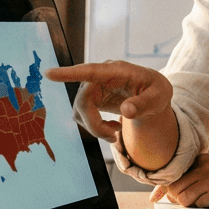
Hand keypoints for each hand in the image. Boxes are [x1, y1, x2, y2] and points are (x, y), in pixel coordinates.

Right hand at [46, 61, 171, 142]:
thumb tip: (126, 111)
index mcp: (118, 70)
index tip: (48, 73)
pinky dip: (96, 127)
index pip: (90, 71)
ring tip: (117, 132)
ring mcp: (94, 87)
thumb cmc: (157, 91)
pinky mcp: (91, 98)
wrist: (153, 94)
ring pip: (80, 111)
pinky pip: (83, 116)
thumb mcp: (160, 96)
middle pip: (84, 101)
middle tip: (114, 138)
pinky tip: (113, 128)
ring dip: (95, 127)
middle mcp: (101, 76)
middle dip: (94, 124)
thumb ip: (145, 104)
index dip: (69, 73)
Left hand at [159, 154, 208, 207]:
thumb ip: (199, 177)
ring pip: (181, 196)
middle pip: (174, 186)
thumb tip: (174, 193)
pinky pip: (195, 204)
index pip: (173, 172)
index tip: (154, 198)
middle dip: (176, 198)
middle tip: (189, 202)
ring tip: (203, 203)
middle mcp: (203, 166)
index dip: (162, 187)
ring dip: (188, 204)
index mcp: (202, 159)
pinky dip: (200, 208)